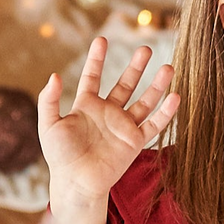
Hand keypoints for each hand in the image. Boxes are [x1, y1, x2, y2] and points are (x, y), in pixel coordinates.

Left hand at [37, 37, 179, 223]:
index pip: (93, 77)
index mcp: (87, 106)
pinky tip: (175, 97)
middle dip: (136, 67)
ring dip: (156, 85)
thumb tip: (54, 75)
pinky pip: (154, 124)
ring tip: (169, 67)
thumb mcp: (48, 126)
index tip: (102, 39)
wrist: (76, 183)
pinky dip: (166, 112)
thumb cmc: (60, 157)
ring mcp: (123, 127)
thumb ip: (49, 101)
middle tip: (145, 48)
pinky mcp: (134, 142)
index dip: (97, 59)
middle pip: (125, 84)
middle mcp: (108, 113)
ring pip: (144, 101)